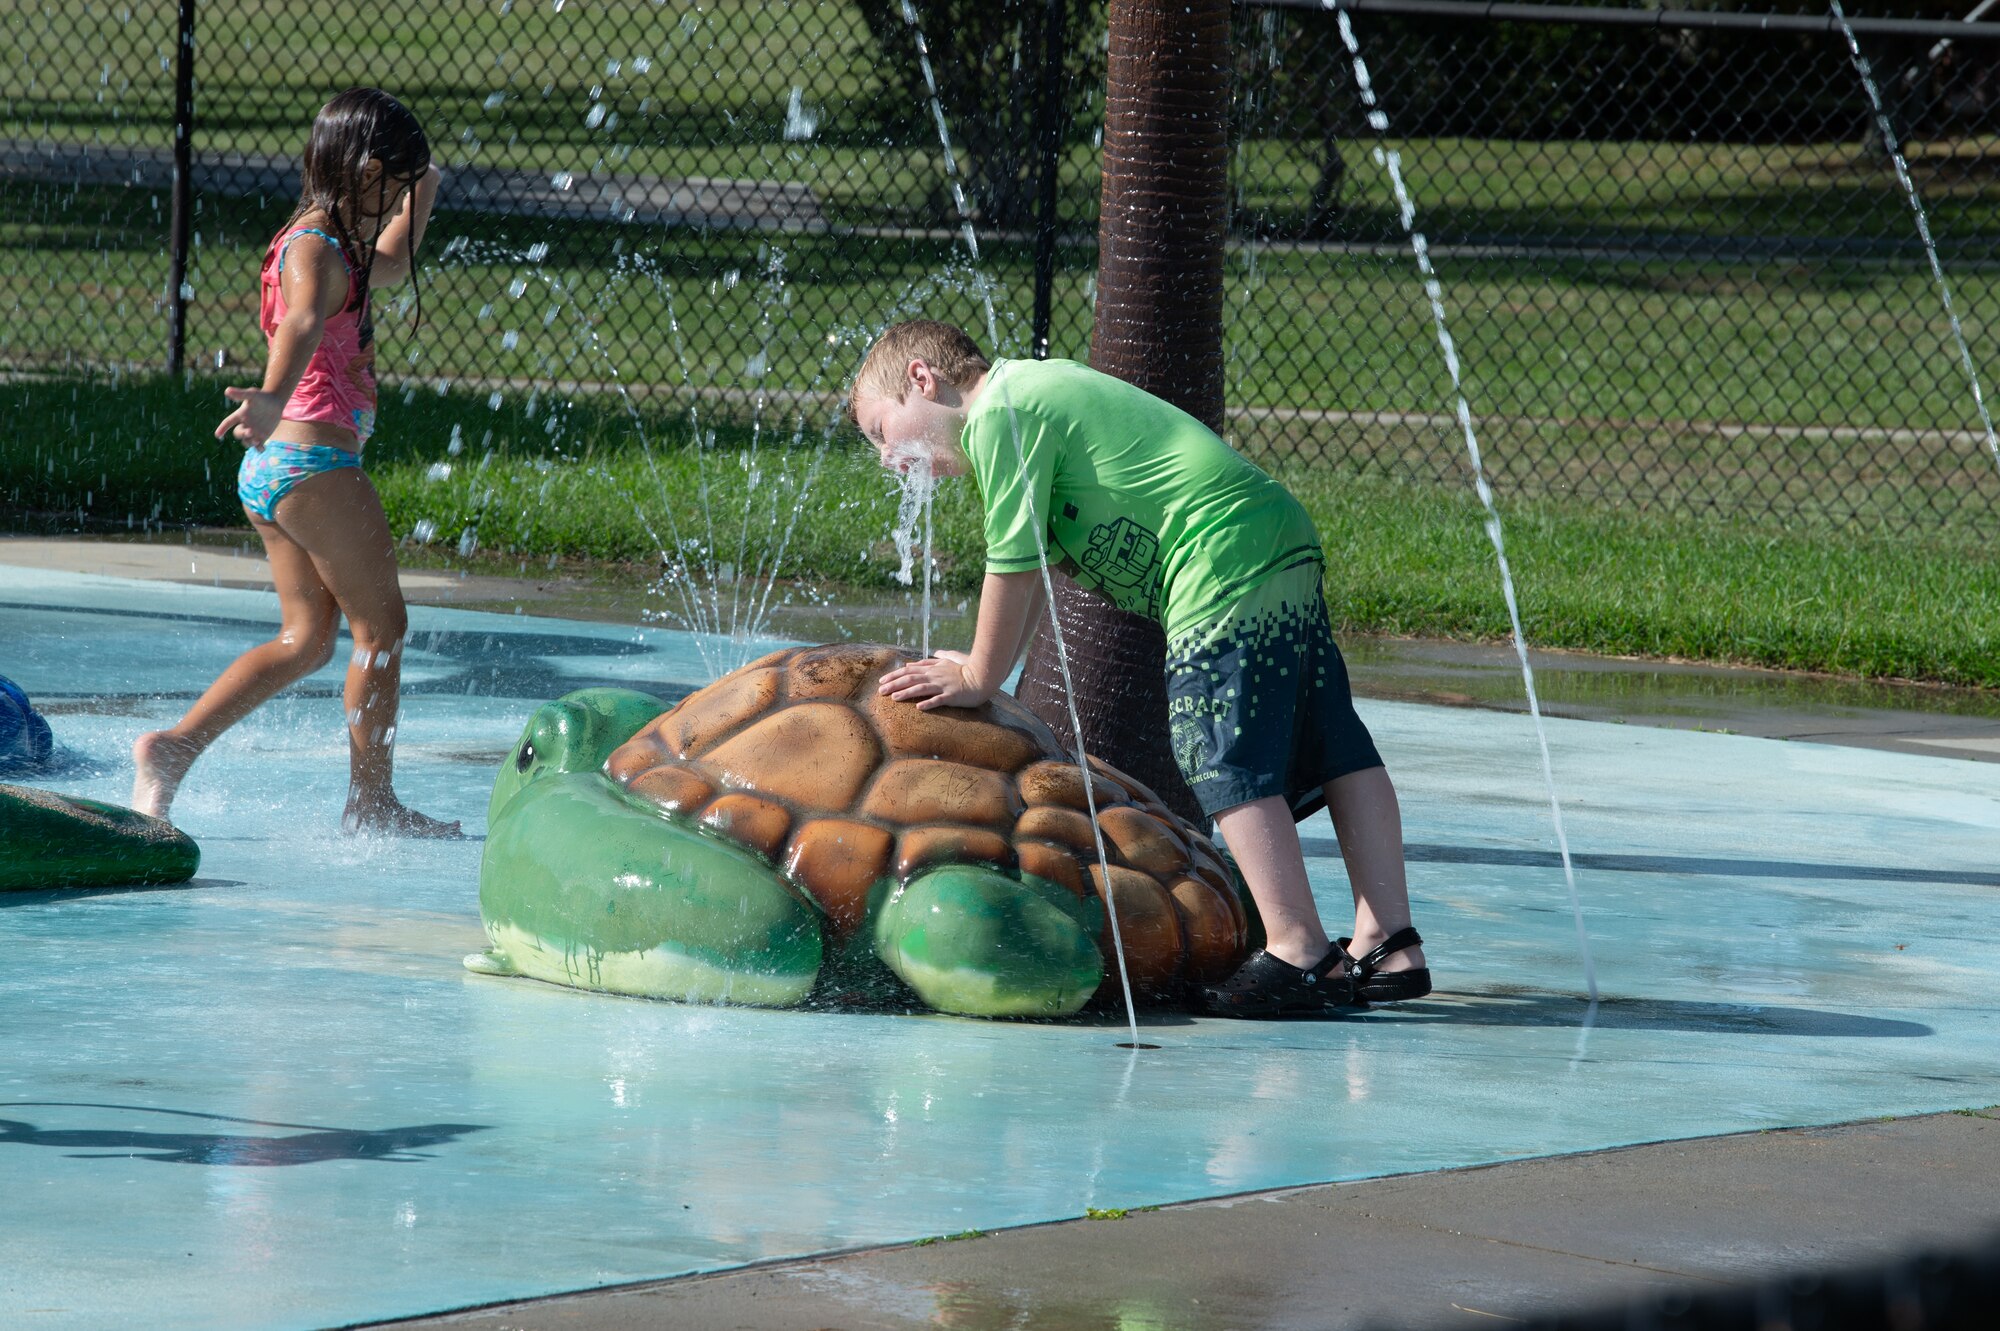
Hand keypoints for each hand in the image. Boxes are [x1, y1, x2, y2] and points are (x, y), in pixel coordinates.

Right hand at [216, 387, 285, 447]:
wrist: (275, 402)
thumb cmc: (262, 396)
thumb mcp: (252, 394)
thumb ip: (240, 394)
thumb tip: (227, 391)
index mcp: (239, 415)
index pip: (228, 422)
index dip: (222, 428)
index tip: (217, 435)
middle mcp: (244, 425)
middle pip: (238, 433)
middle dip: (242, 434)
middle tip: (250, 432)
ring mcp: (253, 432)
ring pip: (247, 441)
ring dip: (249, 442)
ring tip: (256, 441)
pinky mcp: (262, 436)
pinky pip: (258, 446)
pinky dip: (259, 449)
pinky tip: (262, 449)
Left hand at [877, 650, 991, 710]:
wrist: (984, 676)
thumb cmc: (969, 667)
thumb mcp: (953, 658)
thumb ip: (941, 656)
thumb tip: (933, 653)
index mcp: (934, 668)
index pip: (910, 670)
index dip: (895, 675)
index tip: (882, 680)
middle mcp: (936, 676)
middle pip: (911, 678)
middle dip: (894, 684)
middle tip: (880, 691)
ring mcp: (944, 686)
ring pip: (921, 688)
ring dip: (906, 693)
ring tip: (893, 698)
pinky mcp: (952, 696)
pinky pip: (939, 699)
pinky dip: (929, 703)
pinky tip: (919, 707)